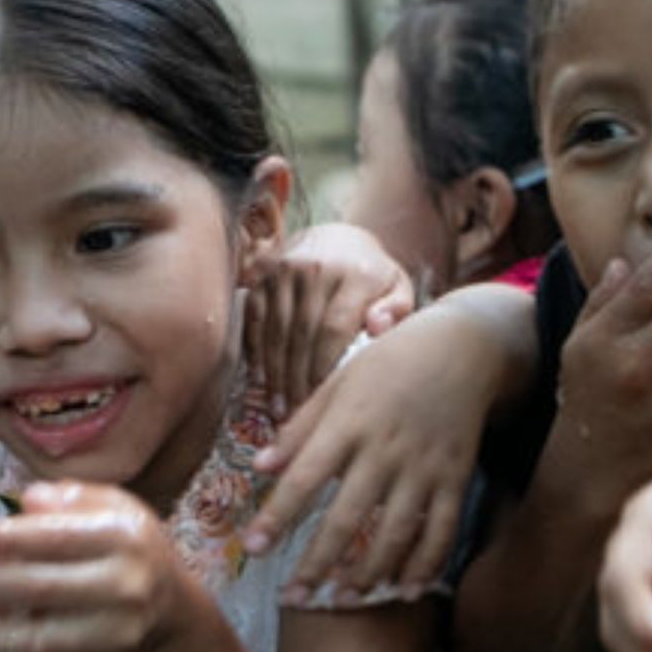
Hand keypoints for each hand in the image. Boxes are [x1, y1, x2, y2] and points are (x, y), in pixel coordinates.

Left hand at [0, 481, 185, 651]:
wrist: (171, 610)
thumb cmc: (130, 549)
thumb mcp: (115, 507)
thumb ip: (71, 498)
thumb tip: (25, 501)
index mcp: (125, 540)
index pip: (58, 538)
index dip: (7, 539)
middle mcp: (126, 589)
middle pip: (42, 589)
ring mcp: (116, 636)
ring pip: (38, 642)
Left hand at [245, 303, 499, 604]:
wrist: (463, 348)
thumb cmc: (390, 362)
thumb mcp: (338, 383)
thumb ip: (300, 427)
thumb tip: (259, 466)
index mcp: (349, 423)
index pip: (305, 478)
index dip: (278, 516)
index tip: (253, 548)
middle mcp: (384, 449)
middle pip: (347, 518)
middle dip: (317, 563)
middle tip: (293, 598)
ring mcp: (423, 467)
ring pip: (395, 533)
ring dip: (368, 572)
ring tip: (343, 598)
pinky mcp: (455, 477)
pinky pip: (441, 530)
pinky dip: (425, 564)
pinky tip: (406, 590)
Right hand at [246, 222, 415, 417]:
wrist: (336, 234)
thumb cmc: (372, 274)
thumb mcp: (397, 286)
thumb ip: (396, 309)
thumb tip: (378, 328)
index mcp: (354, 273)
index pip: (333, 329)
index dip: (323, 369)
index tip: (321, 400)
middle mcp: (316, 268)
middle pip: (301, 335)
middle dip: (297, 381)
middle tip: (296, 416)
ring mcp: (284, 269)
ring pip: (275, 331)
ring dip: (275, 374)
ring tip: (279, 408)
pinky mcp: (260, 272)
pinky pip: (253, 318)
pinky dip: (255, 351)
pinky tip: (261, 380)